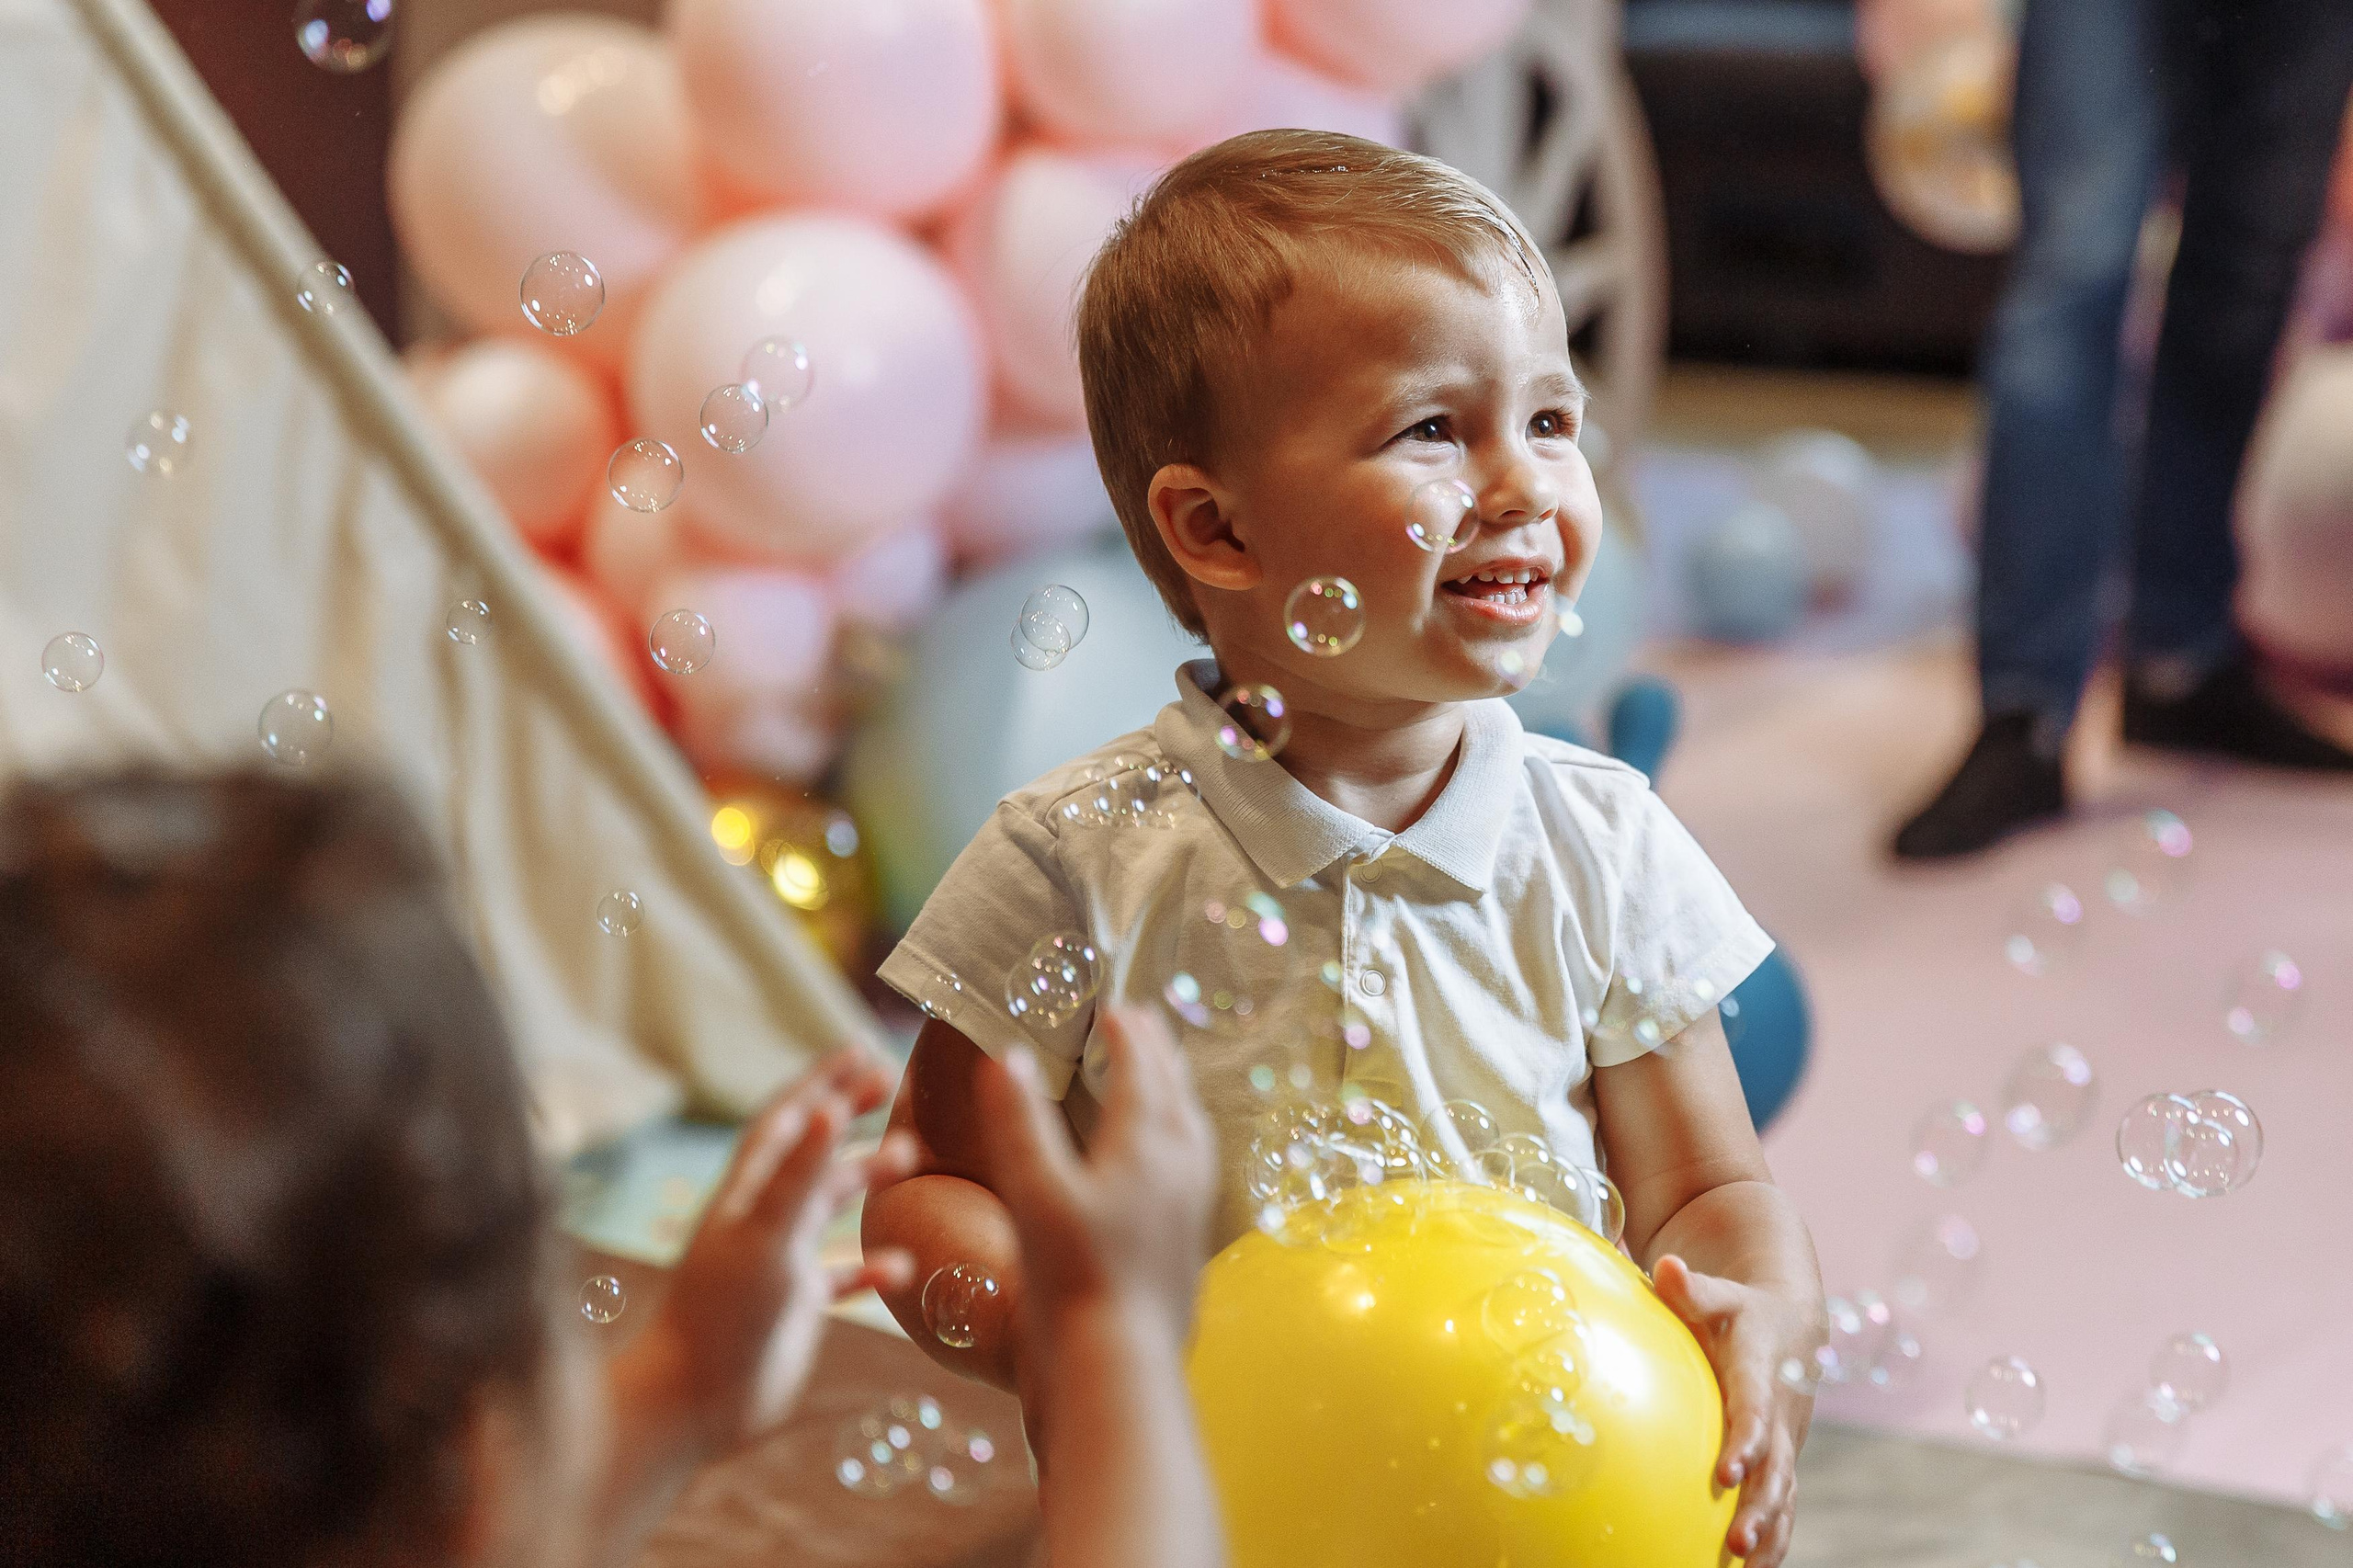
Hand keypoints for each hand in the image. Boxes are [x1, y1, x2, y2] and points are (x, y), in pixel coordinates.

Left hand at [637, 1048, 918, 1456]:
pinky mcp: (794, 1305)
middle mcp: (763, 1218)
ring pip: (827, 1206)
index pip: (788, 1117)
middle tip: (890, 1084)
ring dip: (864, 1178)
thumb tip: (828, 1105)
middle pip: (810, 1151)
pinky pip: (839, 1274)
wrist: (693, 1400)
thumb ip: (799, 1174)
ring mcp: (779, 1260)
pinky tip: (900, 1265)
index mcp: (748, 1191)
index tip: (861, 1049)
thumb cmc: (722, 1313)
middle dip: (847, 1113)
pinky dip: (870, 1264)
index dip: (823, 1080)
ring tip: (911, 1160)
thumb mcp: (766, 1234)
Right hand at [975, 1006, 1216, 1340]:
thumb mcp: (1034, 1193)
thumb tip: (1006, 1055)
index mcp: (1148, 1143)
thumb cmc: (1074, 1279)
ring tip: (1156, 1078)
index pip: (1142, 1068)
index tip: (1113, 1006)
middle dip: (1157, 1052)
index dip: (1127, 1033)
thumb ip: (1019, 1121)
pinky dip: (1175, 1136)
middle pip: (1175, 1090)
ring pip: (1189, 1127)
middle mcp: (1181, 1167)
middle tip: (1141, 1023)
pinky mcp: (1187, 1240)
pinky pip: (1190, 1164)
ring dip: (1172, 1091)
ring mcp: (1191, 1205)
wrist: (1117, 1370)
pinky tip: (1158, 1163)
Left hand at [1652, 1255, 1815, 1567]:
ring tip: (1745, 1566)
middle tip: (1736, 1540)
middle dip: (1759, 1505)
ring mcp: (1786, 1441)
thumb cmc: (1739, 1307)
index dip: (1747, 1440)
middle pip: (1776, 1466)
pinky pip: (1781, 1503)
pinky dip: (1773, 1537)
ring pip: (1783, 1493)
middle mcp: (1781, 1413)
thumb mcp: (1719, 1292)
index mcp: (1764, 1370)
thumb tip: (1665, 1266)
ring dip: (1768, 1531)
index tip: (1728, 1471)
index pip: (1757, 1408)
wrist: (1792, 1324)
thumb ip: (1692, 1287)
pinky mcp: (1782, 1458)